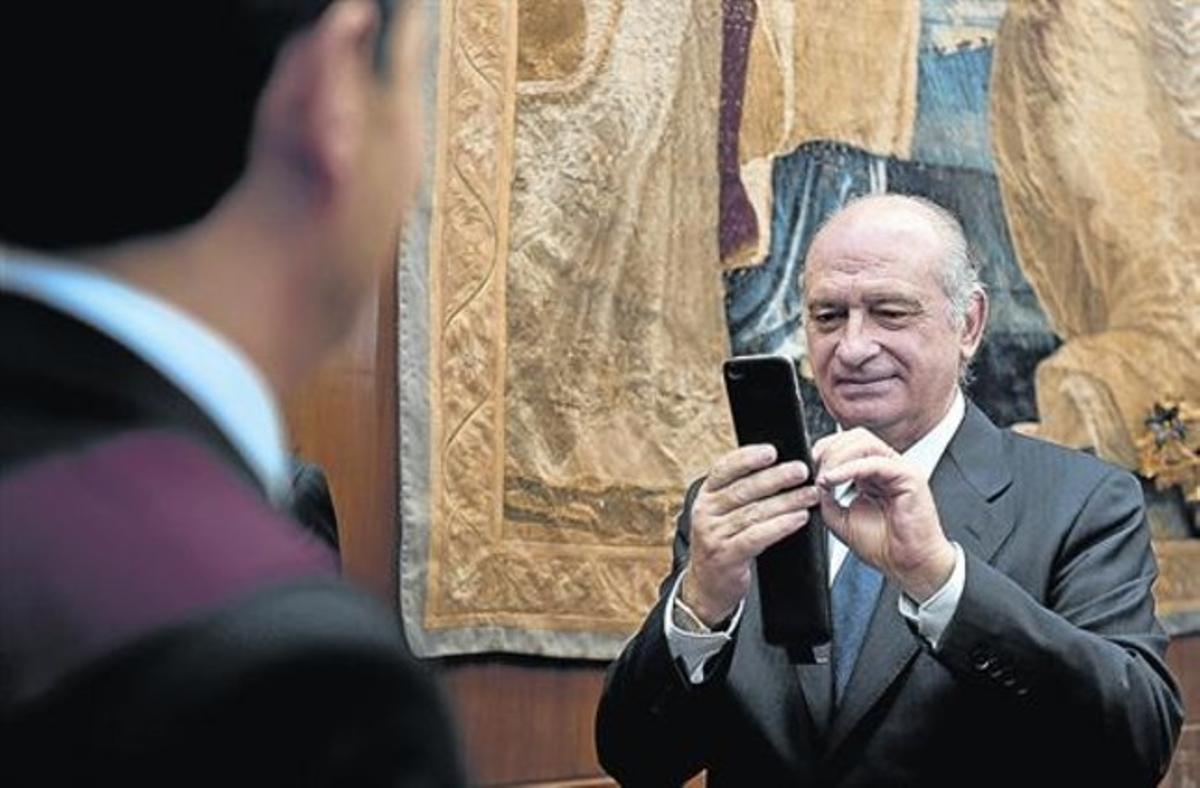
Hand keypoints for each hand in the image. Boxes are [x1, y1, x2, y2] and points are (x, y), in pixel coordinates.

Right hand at [680, 445, 819, 624]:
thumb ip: (742, 493)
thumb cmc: (723, 544)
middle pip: (743, 490)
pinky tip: (798, 518)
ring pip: (754, 512)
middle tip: (801, 471)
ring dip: (786, 501)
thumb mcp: (722, 514)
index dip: (748, 458)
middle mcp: (705, 512)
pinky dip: (780, 526)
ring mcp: (713, 535)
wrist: (706, 586)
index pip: (724, 469)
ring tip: (809, 494)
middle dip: (776, 478)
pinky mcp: (726, 556)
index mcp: (705, 496)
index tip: (772, 451)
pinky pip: (757, 536)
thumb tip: (779, 468)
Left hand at [812, 428, 954, 601]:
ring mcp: (899, 468)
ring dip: (837, 457)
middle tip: (815, 470)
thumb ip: (827, 497)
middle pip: (855, 436)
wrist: (907, 565)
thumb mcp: (841, 519)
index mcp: (872, 473)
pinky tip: (833, 480)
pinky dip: (849, 468)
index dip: (826, 449)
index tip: (809, 467)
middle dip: (829, 449)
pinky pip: (874, 462)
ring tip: (824, 478)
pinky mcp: (909, 476)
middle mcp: (886, 466)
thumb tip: (815, 481)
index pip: (848, 443)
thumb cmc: (883, 545)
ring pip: (864, 442)